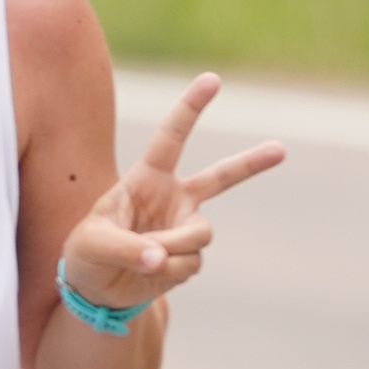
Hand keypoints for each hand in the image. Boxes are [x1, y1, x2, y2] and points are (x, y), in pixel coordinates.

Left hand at [57, 73, 285, 319]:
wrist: (95, 289)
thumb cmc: (87, 253)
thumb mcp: (92, 244)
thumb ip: (125, 248)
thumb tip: (162, 260)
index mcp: (147, 177)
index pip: (171, 137)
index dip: (191, 108)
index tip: (213, 80)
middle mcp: (174, 198)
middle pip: (221, 177)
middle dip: (252, 163)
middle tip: (281, 149)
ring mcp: (184, 227)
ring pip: (199, 235)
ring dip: (172, 250)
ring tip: (145, 260)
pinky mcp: (188, 257)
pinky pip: (191, 263)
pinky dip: (169, 272)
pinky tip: (149, 273)